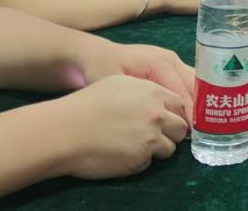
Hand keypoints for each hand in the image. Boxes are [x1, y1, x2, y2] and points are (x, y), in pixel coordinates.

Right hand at [52, 75, 189, 178]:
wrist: (66, 130)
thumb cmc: (87, 104)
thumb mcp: (119, 83)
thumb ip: (145, 91)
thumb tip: (160, 102)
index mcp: (154, 94)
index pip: (181, 105)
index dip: (175, 114)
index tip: (169, 120)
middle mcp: (157, 116)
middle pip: (181, 128)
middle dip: (171, 133)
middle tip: (154, 135)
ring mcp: (150, 140)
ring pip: (169, 149)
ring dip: (156, 148)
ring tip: (133, 144)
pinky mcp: (140, 161)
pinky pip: (148, 163)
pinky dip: (139, 160)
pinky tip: (120, 153)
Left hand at [77, 42, 196, 121]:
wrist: (97, 55)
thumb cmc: (102, 69)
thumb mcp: (116, 86)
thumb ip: (137, 101)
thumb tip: (158, 121)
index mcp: (160, 63)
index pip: (182, 92)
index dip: (189, 114)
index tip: (193, 135)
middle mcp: (171, 60)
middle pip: (194, 87)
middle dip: (198, 109)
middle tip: (201, 133)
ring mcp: (172, 61)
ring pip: (194, 84)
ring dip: (197, 104)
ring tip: (199, 127)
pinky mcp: (171, 67)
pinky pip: (186, 83)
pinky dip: (190, 99)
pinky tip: (189, 117)